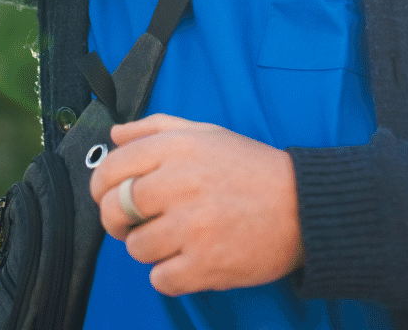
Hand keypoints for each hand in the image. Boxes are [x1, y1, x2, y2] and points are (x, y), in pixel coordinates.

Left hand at [88, 114, 303, 294]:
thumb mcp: (208, 134)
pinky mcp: (205, 264)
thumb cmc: (253, 170)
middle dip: (119, 221)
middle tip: (139, 223)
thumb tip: (115, 135)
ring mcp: (193, 226)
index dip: (102, 187)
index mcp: (179, 148)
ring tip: (179, 239)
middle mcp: (182, 183)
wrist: (305, 206)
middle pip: (114, 210)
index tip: (111, 196)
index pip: (112, 168)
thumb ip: (157, 128)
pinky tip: (192, 258)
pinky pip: (160, 279)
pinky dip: (172, 275)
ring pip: (136, 248)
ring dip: (151, 249)